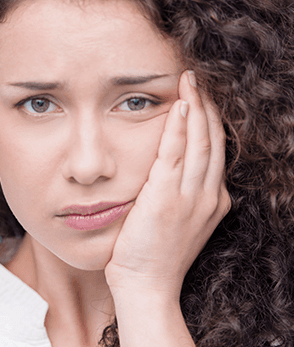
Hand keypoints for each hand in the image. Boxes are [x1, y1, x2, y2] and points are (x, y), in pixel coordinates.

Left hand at [105, 69, 230, 300]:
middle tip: (197, 78)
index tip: (201, 97)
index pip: (216, 149)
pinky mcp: (167, 198)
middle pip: (212, 139)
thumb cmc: (155, 253)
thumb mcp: (178, 220)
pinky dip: (179, 128)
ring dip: (195, 107)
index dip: (211, 120)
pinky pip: (175, 154)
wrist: (146, 284)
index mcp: (212, 199)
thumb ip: (180, 192)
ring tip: (189, 81)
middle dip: (206, 105)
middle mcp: (208, 195)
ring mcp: (191, 197)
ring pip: (199, 141)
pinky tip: (179, 106)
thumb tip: (171, 167)